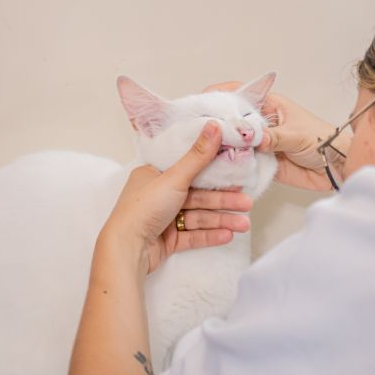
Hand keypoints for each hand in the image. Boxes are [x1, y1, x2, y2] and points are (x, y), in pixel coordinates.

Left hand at [100, 122, 252, 274]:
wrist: (127, 249)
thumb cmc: (144, 208)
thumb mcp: (174, 178)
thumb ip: (198, 155)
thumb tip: (214, 125)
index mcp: (154, 176)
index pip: (189, 169)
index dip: (213, 172)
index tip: (235, 174)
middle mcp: (158, 196)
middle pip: (198, 196)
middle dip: (223, 201)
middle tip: (247, 203)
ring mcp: (163, 219)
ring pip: (198, 217)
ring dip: (221, 220)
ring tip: (244, 225)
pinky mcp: (167, 240)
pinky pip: (192, 235)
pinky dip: (209, 234)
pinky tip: (228, 235)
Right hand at [205, 81, 338, 190]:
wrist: (336, 167)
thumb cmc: (324, 141)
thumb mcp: (297, 135)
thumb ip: (273, 137)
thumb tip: (252, 137)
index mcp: (270, 105)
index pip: (240, 94)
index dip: (220, 95)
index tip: (203, 102)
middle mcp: (261, 122)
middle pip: (232, 120)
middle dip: (216, 124)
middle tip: (198, 130)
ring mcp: (260, 143)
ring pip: (234, 142)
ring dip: (221, 147)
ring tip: (203, 150)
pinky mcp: (261, 163)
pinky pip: (242, 163)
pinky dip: (232, 165)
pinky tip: (218, 167)